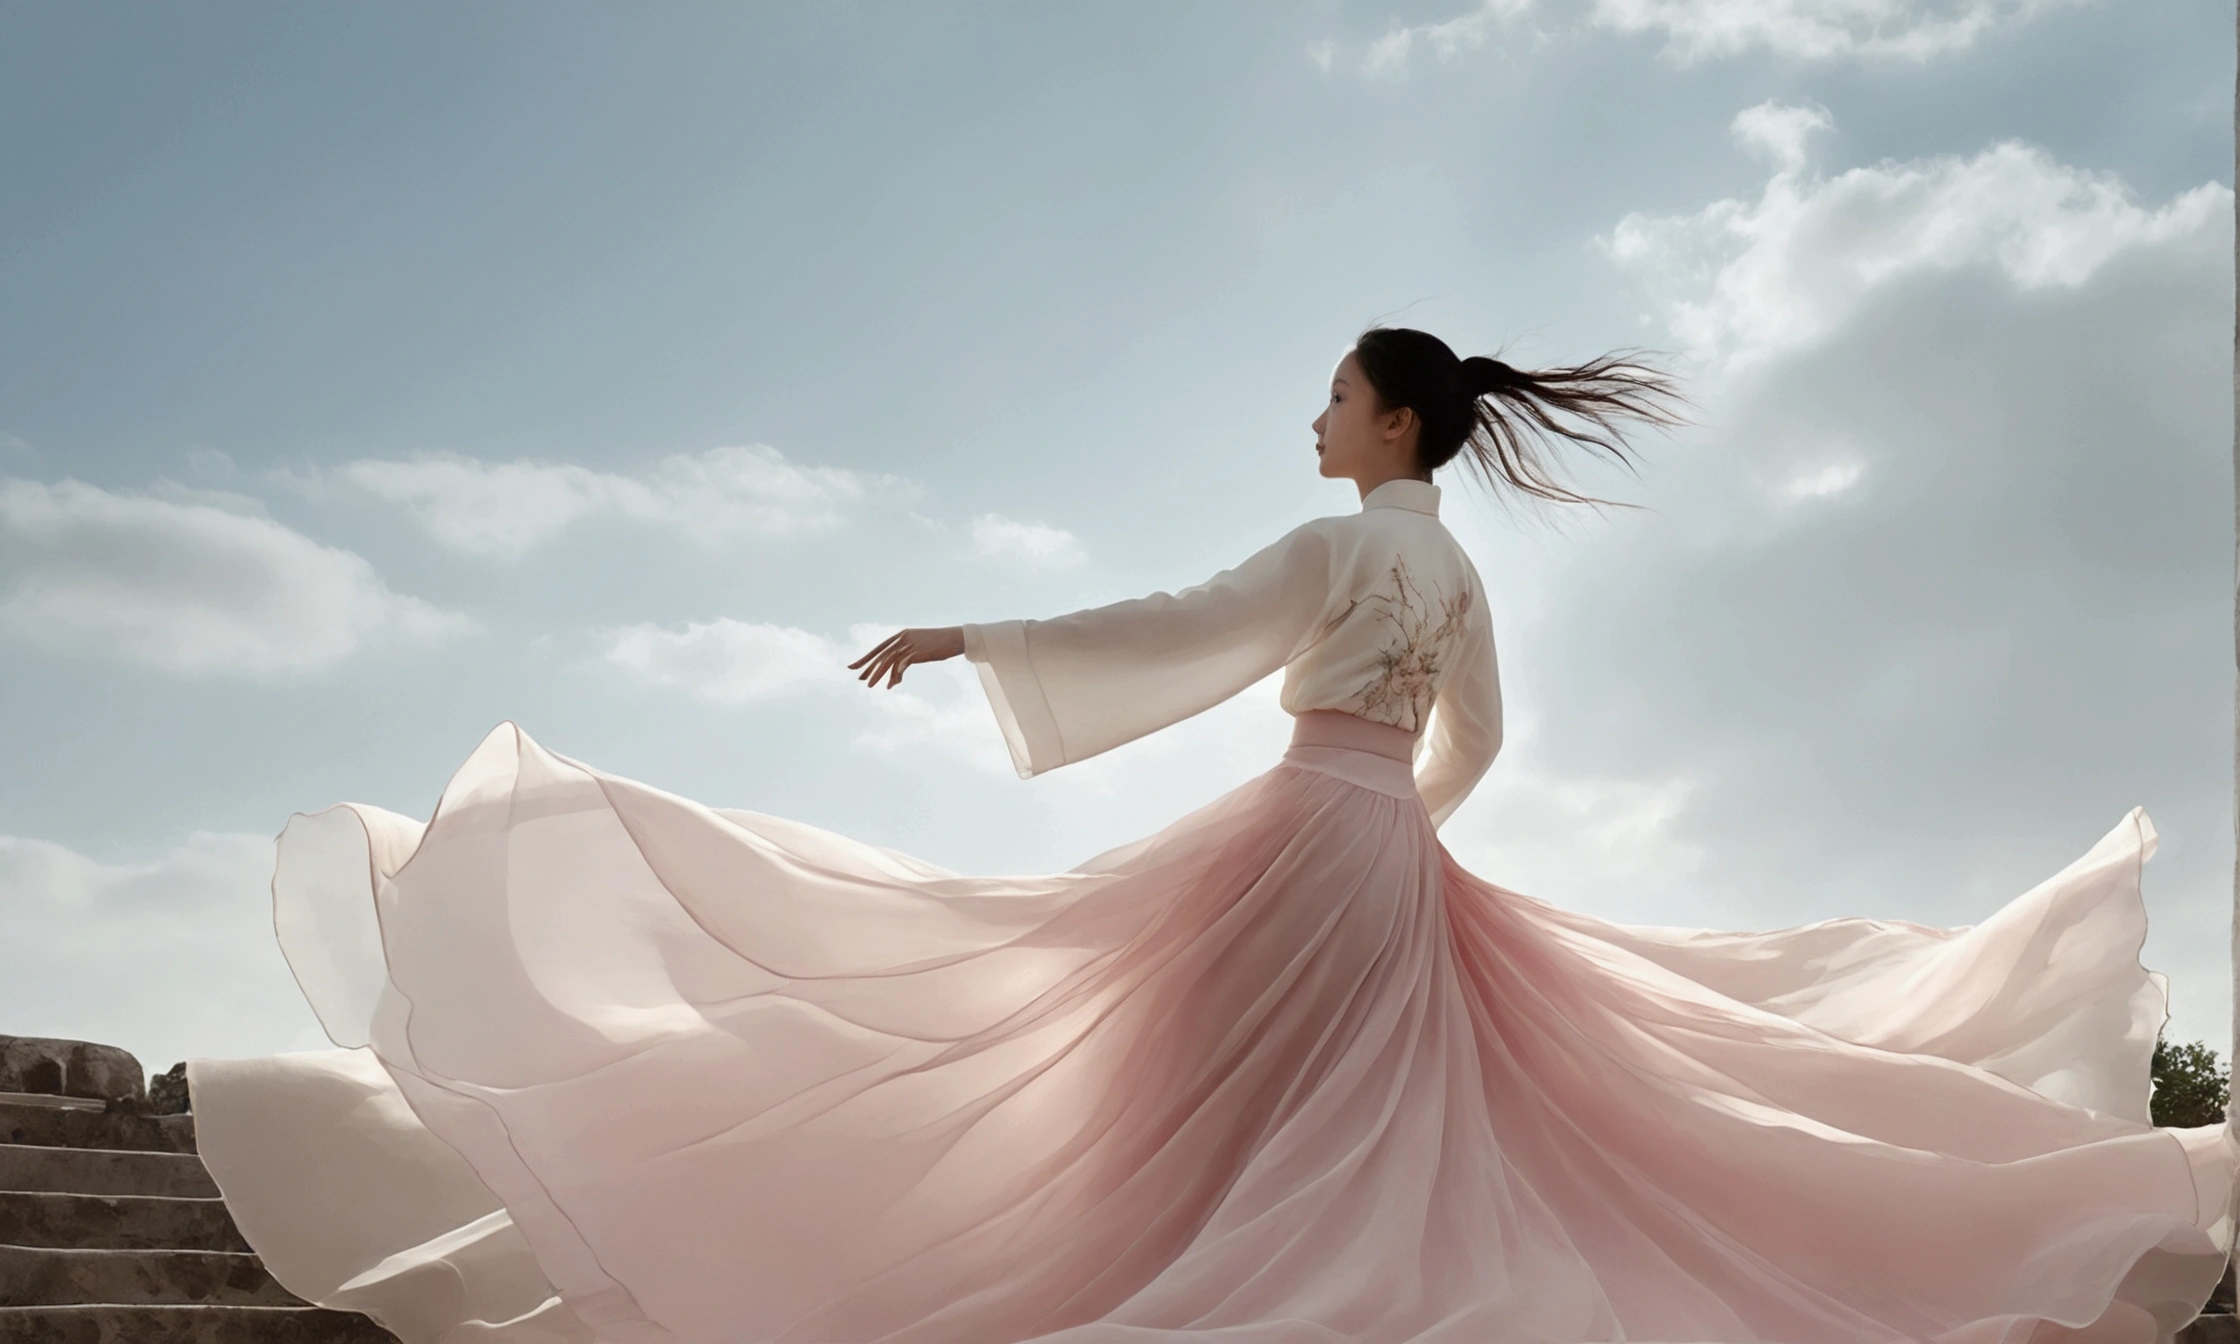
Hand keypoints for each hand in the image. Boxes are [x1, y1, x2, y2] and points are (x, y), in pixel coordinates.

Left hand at [849, 626, 965, 688]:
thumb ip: (907, 655)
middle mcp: (902, 638)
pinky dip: (895, 676)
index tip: (854, 666)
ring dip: (877, 674)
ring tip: (869, 685)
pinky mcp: (916, 652)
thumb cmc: (940, 644)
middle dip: (868, 667)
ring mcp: (908, 645)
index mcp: (901, 634)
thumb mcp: (920, 647)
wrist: (955, 639)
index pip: (879, 648)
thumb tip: (898, 670)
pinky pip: (900, 666)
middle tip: (858, 678)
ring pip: (887, 661)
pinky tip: (892, 685)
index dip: (866, 658)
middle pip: (880, 655)